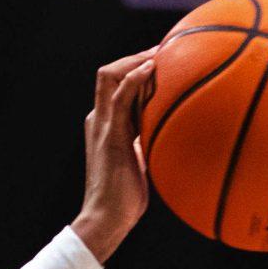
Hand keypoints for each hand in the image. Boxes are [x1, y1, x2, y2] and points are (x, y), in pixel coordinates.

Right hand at [71, 50, 157, 262]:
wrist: (106, 218)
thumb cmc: (124, 199)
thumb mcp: (139, 164)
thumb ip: (146, 148)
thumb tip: (168, 142)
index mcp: (105, 124)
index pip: (115, 85)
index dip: (136, 69)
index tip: (163, 62)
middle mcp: (99, 119)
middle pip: (109, 72)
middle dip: (136, 56)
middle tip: (165, 50)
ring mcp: (102, 124)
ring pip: (110, 76)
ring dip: (136, 59)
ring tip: (161, 52)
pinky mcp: (110, 134)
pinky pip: (120, 96)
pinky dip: (134, 77)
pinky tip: (152, 68)